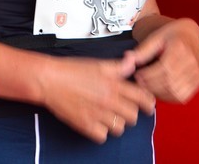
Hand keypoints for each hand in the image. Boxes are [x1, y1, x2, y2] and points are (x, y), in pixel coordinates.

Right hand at [38, 55, 155, 143]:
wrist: (49, 80)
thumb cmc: (71, 70)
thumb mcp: (98, 63)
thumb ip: (119, 66)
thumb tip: (132, 61)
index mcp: (114, 84)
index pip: (143, 98)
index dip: (148, 103)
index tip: (147, 105)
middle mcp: (109, 101)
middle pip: (133, 117)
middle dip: (130, 113)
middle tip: (122, 108)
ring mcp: (98, 115)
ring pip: (119, 128)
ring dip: (115, 123)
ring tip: (107, 115)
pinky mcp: (86, 125)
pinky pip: (102, 137)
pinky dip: (100, 132)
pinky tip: (96, 122)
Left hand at [128, 18, 198, 102]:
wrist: (189, 36)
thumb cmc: (170, 36)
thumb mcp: (156, 37)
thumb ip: (143, 50)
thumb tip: (128, 58)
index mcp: (180, 48)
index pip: (165, 67)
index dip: (149, 75)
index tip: (138, 74)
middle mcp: (191, 61)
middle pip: (169, 81)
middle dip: (151, 85)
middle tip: (140, 82)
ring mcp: (196, 73)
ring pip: (176, 92)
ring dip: (159, 93)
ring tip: (148, 87)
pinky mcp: (198, 82)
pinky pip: (182, 97)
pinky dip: (169, 97)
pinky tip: (159, 91)